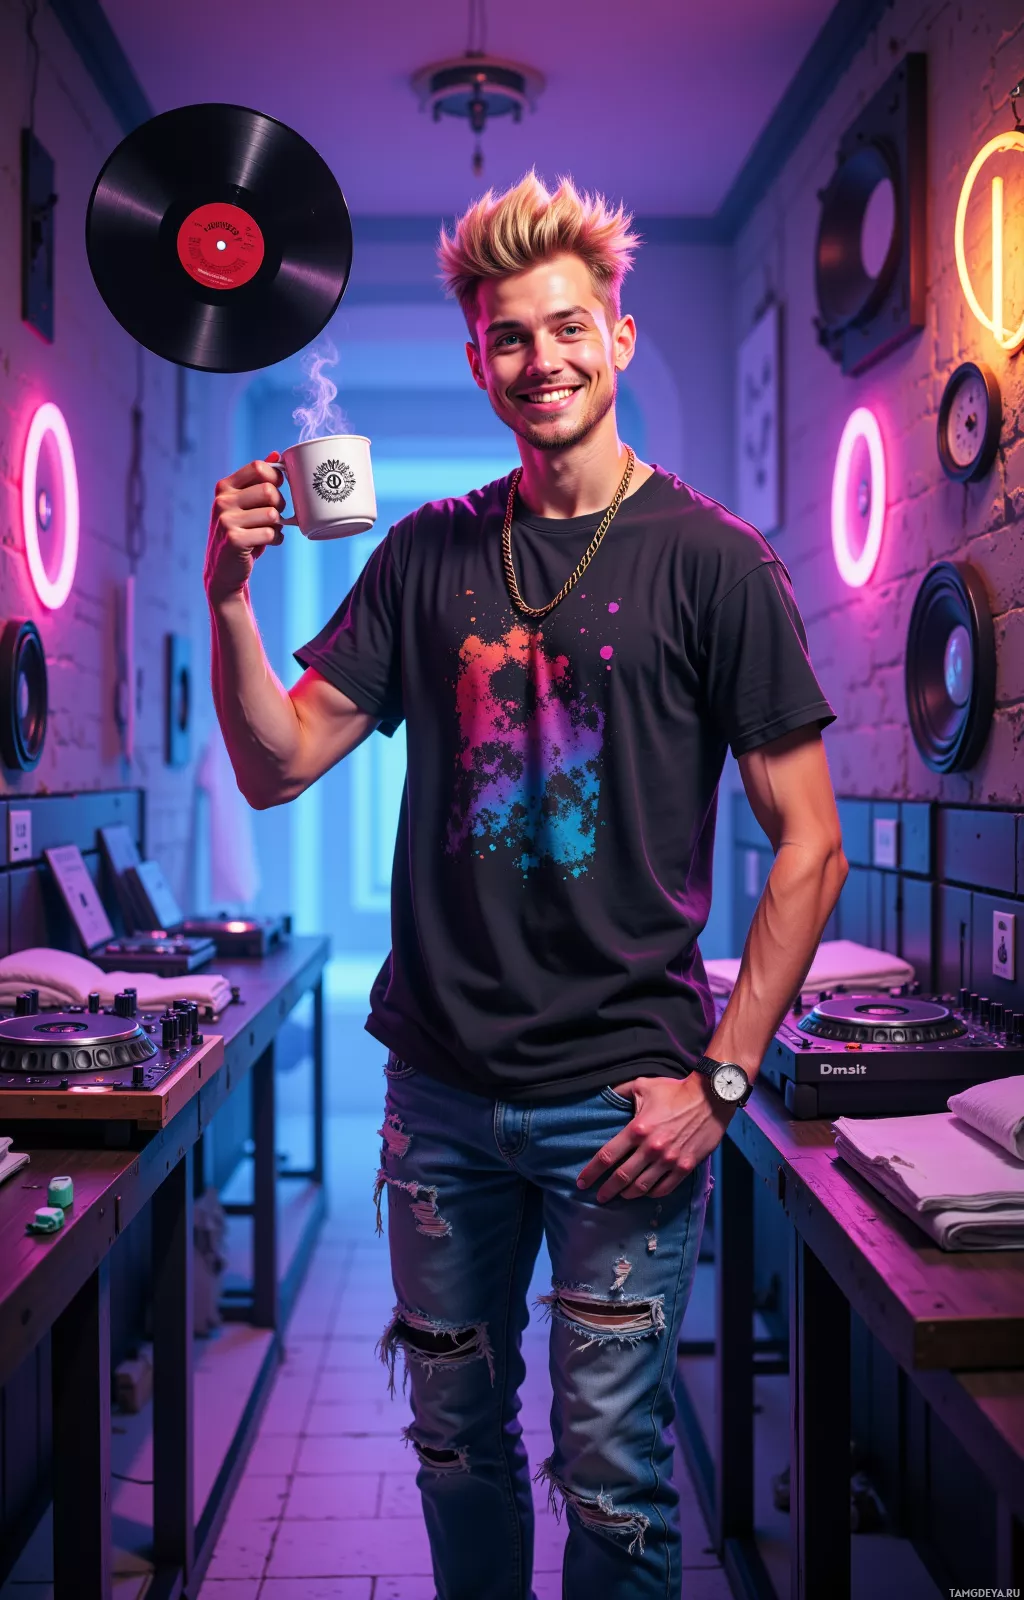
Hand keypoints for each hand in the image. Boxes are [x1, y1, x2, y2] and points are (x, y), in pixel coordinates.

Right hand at [205, 454, 286, 604]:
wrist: (224, 569)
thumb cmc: (240, 532)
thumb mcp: (245, 504)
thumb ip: (258, 480)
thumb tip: (276, 454)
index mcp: (225, 487)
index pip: (258, 467)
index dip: (275, 477)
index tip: (278, 489)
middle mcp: (222, 501)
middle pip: (269, 491)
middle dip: (280, 505)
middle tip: (274, 516)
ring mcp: (226, 520)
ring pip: (272, 514)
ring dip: (278, 525)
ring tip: (270, 531)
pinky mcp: (234, 540)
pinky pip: (270, 533)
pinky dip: (275, 539)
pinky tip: (267, 542)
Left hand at [577, 1073, 732, 1201]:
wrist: (711, 1098)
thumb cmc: (675, 1090)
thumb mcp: (643, 1085)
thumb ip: (620, 1092)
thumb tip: (603, 1095)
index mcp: (637, 1129)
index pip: (607, 1156)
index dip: (591, 1172)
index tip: (582, 1182)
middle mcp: (651, 1148)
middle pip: (621, 1177)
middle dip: (607, 1190)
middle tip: (599, 1196)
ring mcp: (670, 1160)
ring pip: (642, 1186)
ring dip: (628, 1194)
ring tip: (621, 1195)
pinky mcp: (686, 1166)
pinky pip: (665, 1188)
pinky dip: (652, 1193)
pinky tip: (646, 1192)